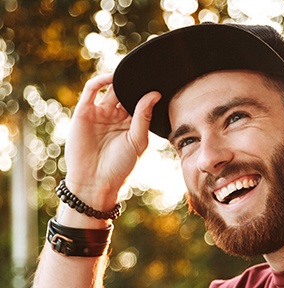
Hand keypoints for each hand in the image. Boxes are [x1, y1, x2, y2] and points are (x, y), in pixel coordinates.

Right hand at [64, 72, 160, 204]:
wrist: (95, 181)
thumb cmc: (120, 167)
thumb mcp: (137, 141)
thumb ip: (143, 117)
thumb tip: (154, 94)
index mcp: (130, 125)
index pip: (139, 102)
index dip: (147, 92)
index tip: (159, 80)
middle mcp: (114, 117)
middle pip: (125, 92)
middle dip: (134, 82)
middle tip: (147, 70)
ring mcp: (99, 113)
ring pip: (110, 89)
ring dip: (119, 79)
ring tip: (131, 70)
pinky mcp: (84, 112)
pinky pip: (91, 90)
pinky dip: (101, 80)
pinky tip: (113, 78)